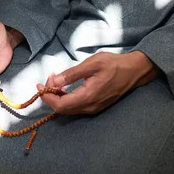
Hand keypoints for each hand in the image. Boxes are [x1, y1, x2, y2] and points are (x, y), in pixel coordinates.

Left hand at [37, 51, 158, 114]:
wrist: (134, 71)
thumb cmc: (114, 64)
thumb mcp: (92, 63)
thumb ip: (72, 73)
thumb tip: (54, 81)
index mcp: (87, 97)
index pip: (59, 105)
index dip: (46, 96)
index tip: (40, 84)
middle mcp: (89, 107)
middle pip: (62, 109)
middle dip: (50, 95)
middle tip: (49, 77)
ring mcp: (93, 108)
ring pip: (69, 109)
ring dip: (58, 96)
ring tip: (55, 80)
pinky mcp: (96, 106)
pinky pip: (76, 107)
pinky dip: (67, 98)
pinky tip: (65, 86)